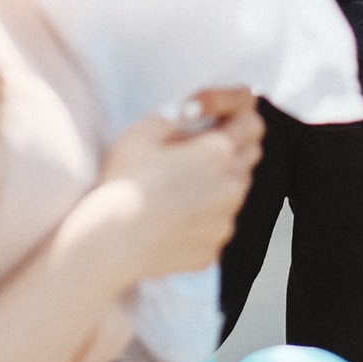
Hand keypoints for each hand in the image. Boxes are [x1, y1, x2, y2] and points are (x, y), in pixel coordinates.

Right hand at [74, 87, 263, 286]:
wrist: (111, 241)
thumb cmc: (123, 183)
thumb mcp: (141, 134)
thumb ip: (173, 115)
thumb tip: (188, 112)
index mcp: (219, 152)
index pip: (251, 124)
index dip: (237, 117)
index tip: (218, 120)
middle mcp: (231, 187)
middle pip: (248, 159)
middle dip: (230, 151)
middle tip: (198, 153)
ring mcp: (225, 222)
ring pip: (234, 195)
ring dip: (218, 187)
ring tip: (181, 189)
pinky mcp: (214, 249)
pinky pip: (217, 227)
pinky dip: (203, 221)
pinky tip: (174, 219)